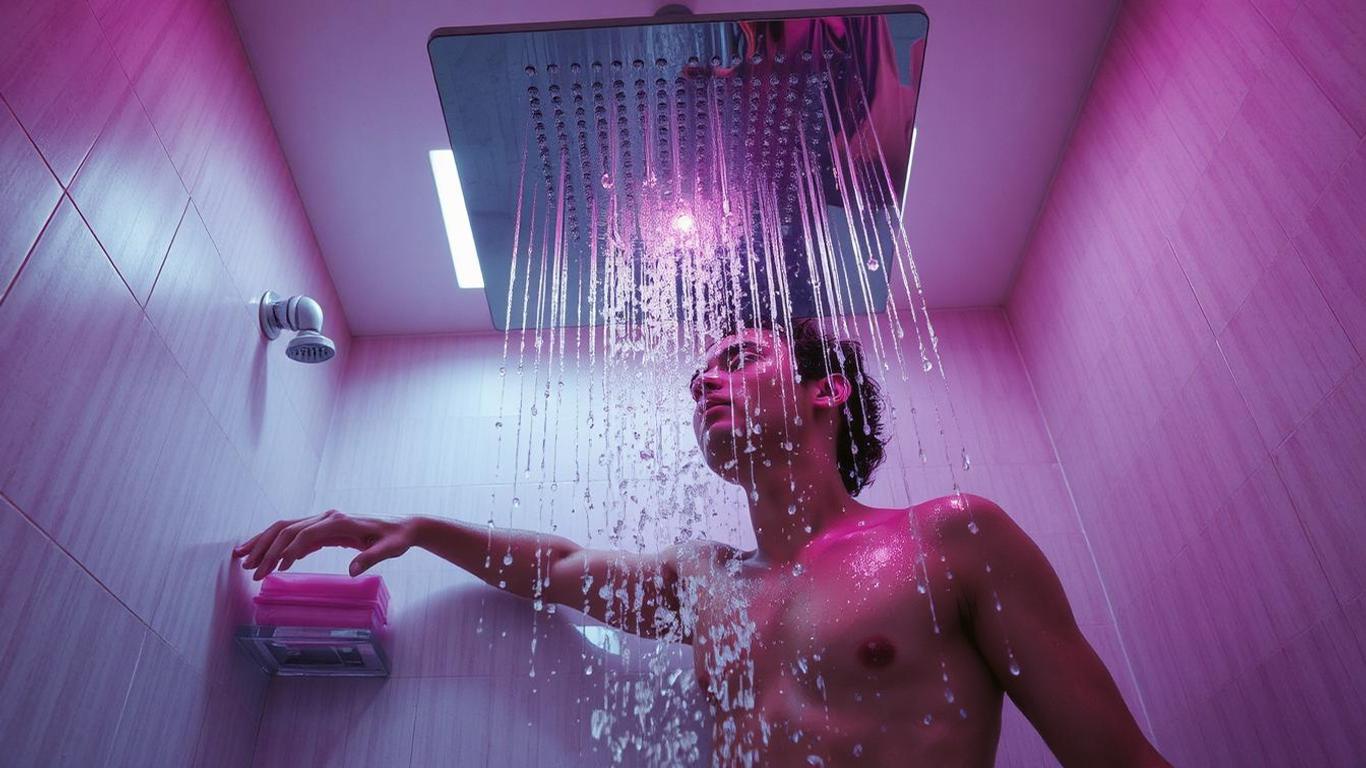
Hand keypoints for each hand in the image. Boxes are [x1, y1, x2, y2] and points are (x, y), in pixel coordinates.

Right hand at [232, 510, 415, 579]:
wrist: (403, 526)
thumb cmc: (396, 538)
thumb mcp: (389, 549)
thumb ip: (371, 558)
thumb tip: (353, 571)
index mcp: (340, 521)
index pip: (304, 534)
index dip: (286, 551)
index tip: (272, 569)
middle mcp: (328, 517)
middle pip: (287, 529)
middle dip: (266, 549)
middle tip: (250, 570)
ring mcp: (325, 520)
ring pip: (286, 528)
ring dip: (265, 544)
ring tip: (245, 561)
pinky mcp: (325, 527)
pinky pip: (296, 535)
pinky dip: (279, 546)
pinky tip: (271, 563)